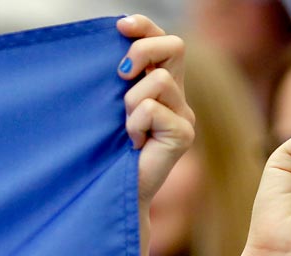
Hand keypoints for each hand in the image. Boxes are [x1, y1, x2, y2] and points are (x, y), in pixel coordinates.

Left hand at [115, 16, 194, 205]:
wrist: (115, 193)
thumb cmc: (106, 152)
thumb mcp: (108, 106)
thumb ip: (116, 79)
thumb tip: (110, 41)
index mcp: (160, 85)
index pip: (163, 40)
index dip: (145, 26)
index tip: (119, 27)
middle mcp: (177, 97)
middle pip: (175, 46)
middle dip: (142, 52)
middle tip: (120, 75)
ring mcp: (185, 116)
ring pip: (160, 80)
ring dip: (131, 102)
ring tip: (126, 129)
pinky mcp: (184, 134)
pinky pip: (153, 109)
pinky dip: (134, 124)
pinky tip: (133, 144)